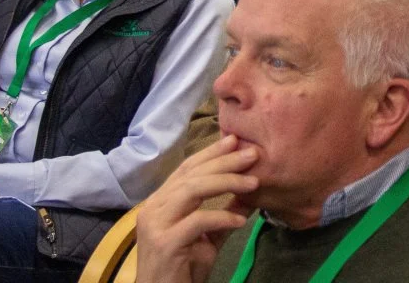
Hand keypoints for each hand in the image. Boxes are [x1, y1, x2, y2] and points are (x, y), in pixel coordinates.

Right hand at [135, 135, 258, 282]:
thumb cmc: (182, 267)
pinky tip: (242, 220)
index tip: (235, 140)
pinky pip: (197, 221)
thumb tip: (249, 194)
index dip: (211, 153)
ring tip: (254, 183)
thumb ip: (224, 214)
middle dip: (224, 161)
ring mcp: (156, 225)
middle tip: (252, 154)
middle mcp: (154, 208)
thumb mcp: (209, 237)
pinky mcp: (164, 243)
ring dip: (226, 182)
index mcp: (161, 202)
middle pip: (191, 175)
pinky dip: (222, 217)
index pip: (187, 169)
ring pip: (192, 190)